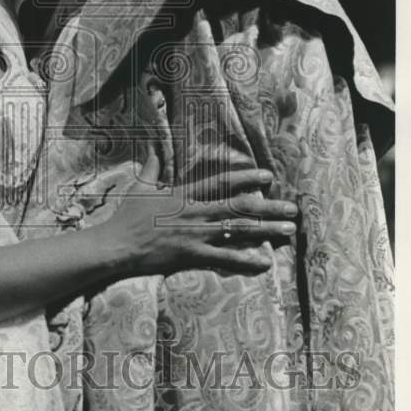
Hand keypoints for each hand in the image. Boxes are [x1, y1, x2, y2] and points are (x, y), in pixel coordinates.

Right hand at [106, 163, 297, 277]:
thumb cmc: (127, 216)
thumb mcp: (140, 187)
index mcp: (184, 194)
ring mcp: (195, 234)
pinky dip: (245, 261)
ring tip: (288, 231)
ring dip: (266, 230)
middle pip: (239, 207)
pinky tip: (265, 262)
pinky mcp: (191, 255)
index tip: (268, 176)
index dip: (247, 178)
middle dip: (269, 207)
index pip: (221, 183)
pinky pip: (224, 258)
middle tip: (293, 208)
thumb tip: (153, 148)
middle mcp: (195, 212)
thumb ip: (152, 168)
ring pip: (238, 231)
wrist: (117, 245)